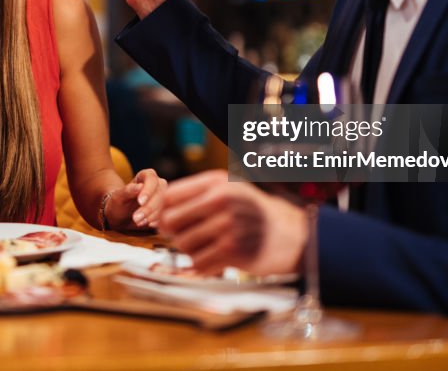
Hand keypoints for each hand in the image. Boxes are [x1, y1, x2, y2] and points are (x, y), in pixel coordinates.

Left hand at [105, 168, 167, 230]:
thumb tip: (139, 186)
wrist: (121, 217)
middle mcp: (158, 184)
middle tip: (136, 218)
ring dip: (152, 216)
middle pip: (160, 193)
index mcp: (146, 176)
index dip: (148, 190)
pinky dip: (158, 221)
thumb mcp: (118, 197)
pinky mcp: (165, 209)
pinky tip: (149, 224)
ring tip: (138, 222)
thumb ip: (127, 191)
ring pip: (165, 205)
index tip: (140, 202)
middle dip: (149, 207)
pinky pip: (166, 215)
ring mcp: (163, 197)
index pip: (151, 179)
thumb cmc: (119, 203)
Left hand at [160, 170, 307, 275]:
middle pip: (171, 220)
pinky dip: (202, 264)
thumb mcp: (228, 190)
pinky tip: (215, 258)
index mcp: (217, 182)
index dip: (160, 210)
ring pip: (183, 243)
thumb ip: (194, 195)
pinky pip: (198, 262)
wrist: (291, 234)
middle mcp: (223, 200)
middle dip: (173, 232)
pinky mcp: (234, 250)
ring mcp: (228, 225)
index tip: (163, 220)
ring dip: (190, 249)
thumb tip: (157, 214)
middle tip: (183, 235)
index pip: (169, 195)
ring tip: (206, 245)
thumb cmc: (252, 212)